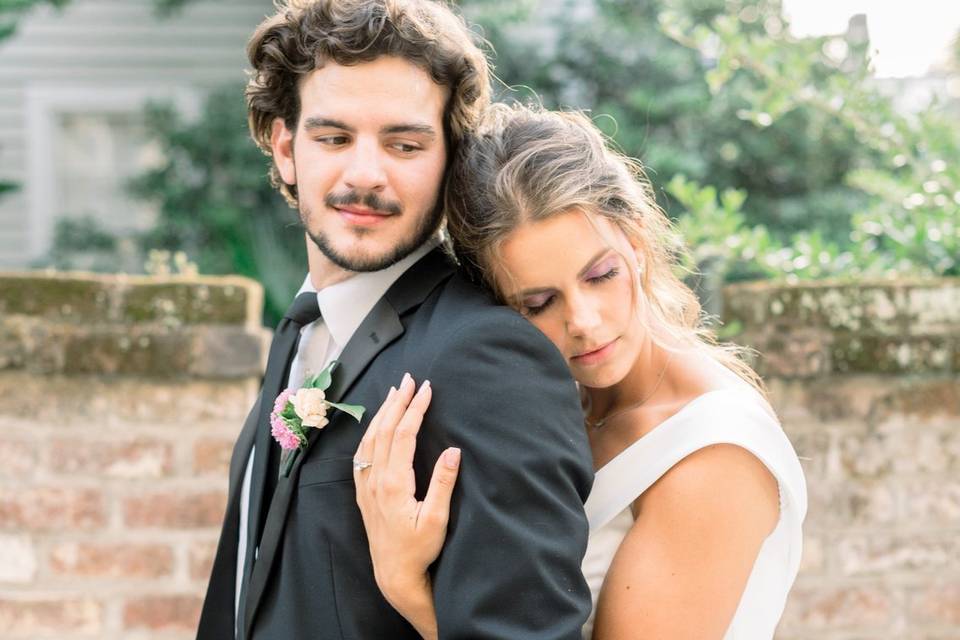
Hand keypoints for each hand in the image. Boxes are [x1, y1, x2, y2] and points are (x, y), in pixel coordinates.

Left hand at [353, 373, 460, 638]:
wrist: (394, 574)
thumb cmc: (419, 550)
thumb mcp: (438, 520)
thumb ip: (444, 484)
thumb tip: (453, 451)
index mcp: (394, 483)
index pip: (403, 435)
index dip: (415, 409)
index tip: (427, 389)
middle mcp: (376, 480)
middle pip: (384, 430)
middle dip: (398, 402)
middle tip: (410, 379)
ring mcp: (367, 486)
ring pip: (370, 439)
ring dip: (382, 413)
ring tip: (394, 393)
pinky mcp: (364, 493)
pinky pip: (362, 454)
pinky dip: (370, 432)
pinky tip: (376, 425)